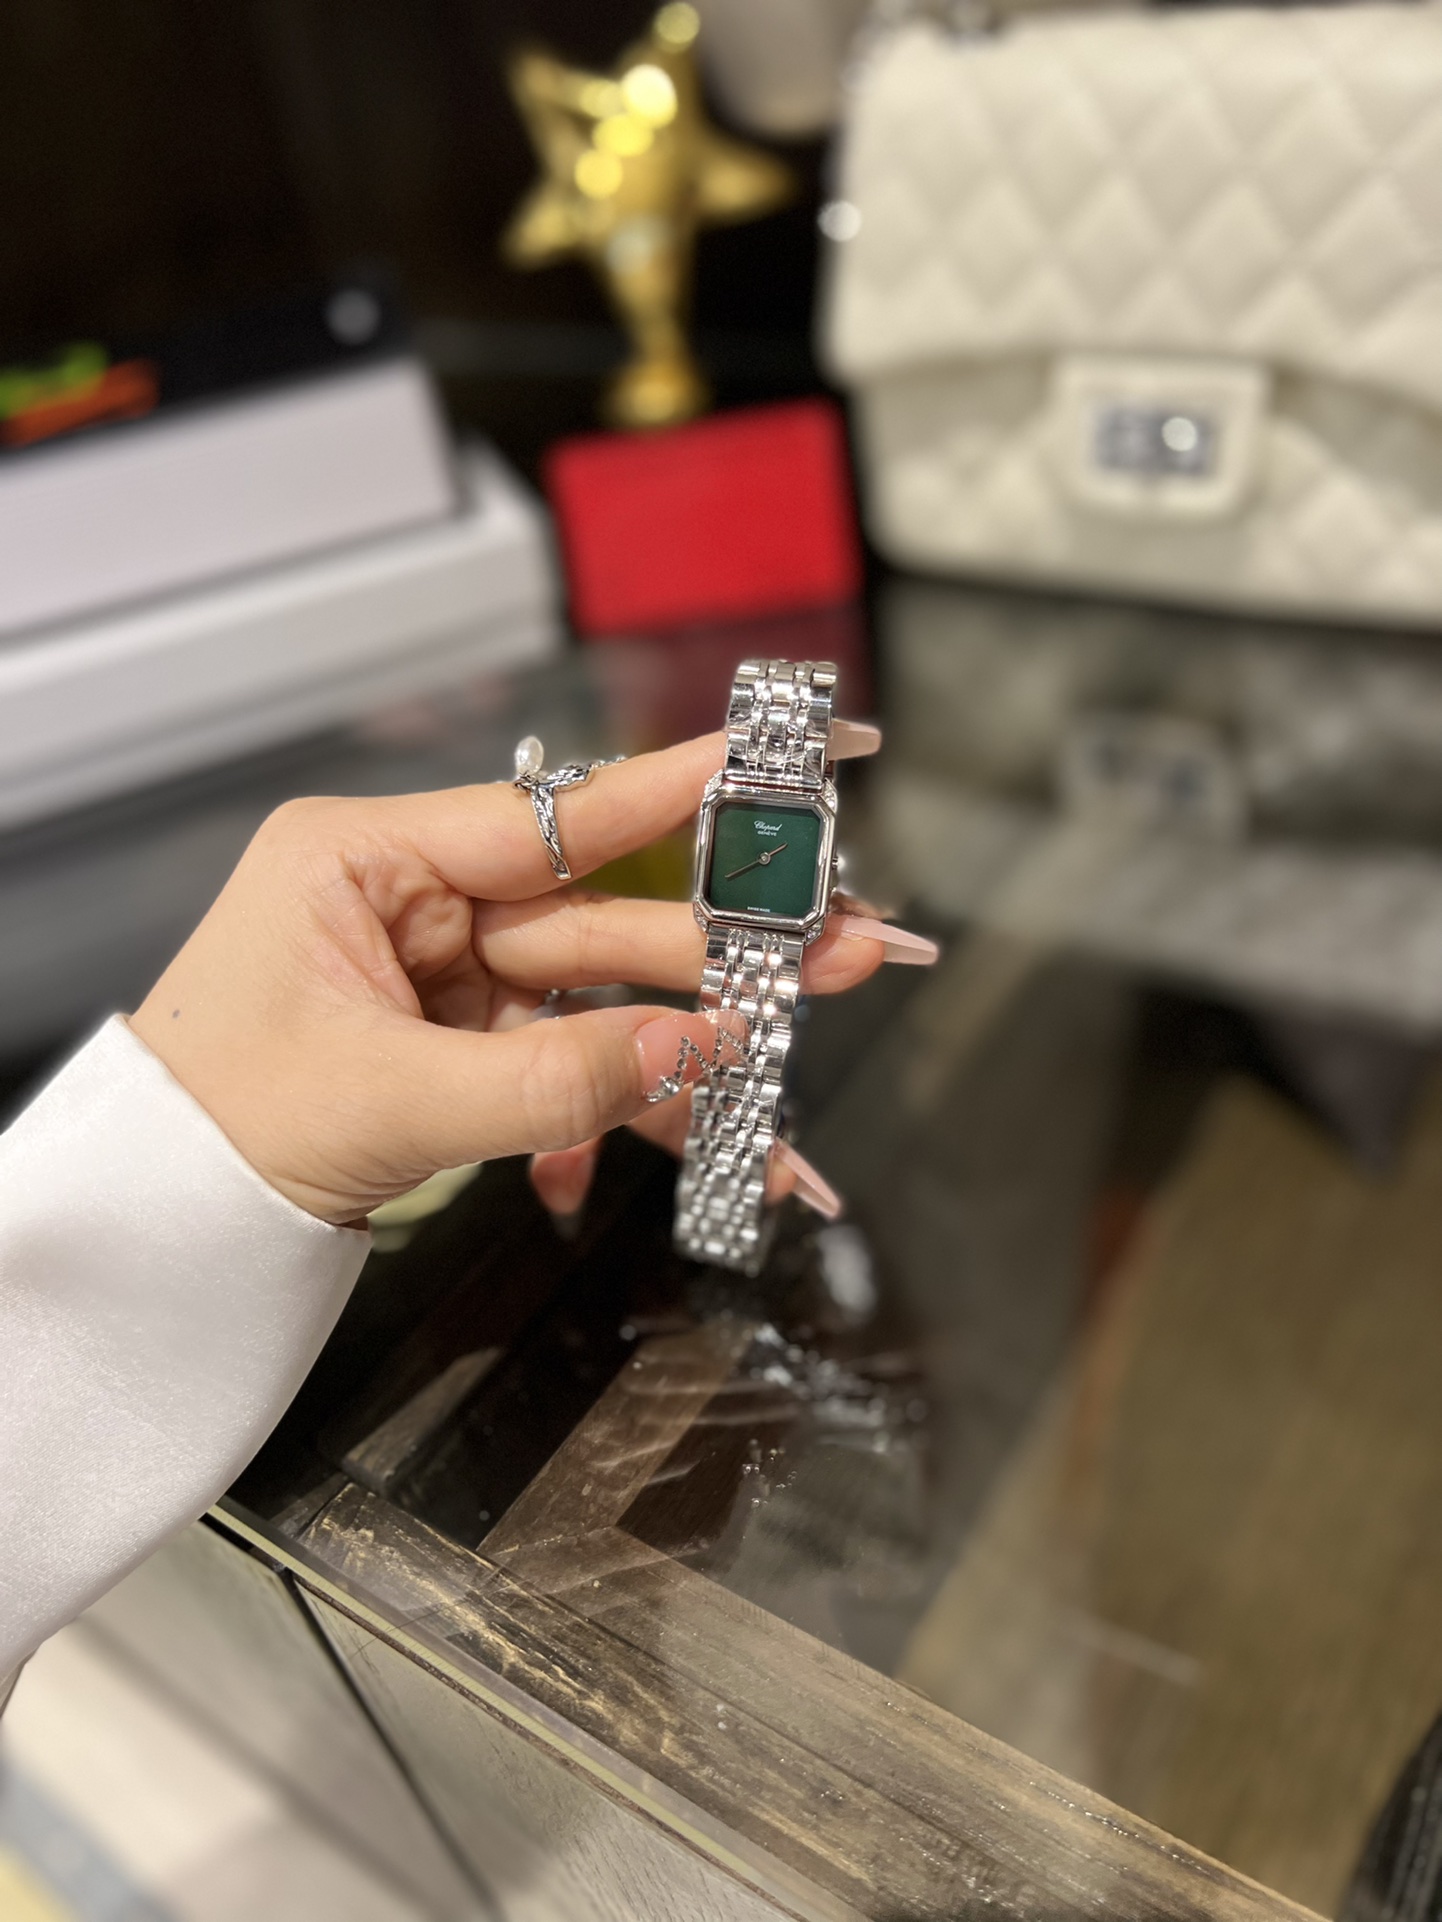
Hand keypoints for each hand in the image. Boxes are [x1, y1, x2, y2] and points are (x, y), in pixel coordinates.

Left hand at [128, 730, 900, 1225]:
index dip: (673, 788)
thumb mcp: (388, 1103)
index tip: (778, 758)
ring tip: (780, 1076)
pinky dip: (612, 1113)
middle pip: (597, 917)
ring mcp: (440, 980)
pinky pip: (561, 1065)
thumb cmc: (218, 1131)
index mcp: (367, 862)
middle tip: (839, 950)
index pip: (550, 817)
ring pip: (594, 1000)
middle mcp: (413, 904)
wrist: (159, 1227)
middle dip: (718, 949)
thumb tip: (689, 1052)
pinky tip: (674, 1155)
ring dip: (684, 1048)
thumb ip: (550, 1082)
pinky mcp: (456, 1047)